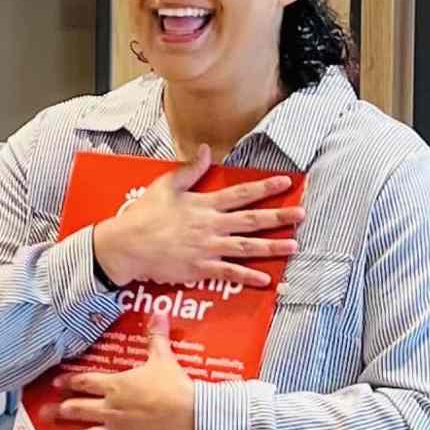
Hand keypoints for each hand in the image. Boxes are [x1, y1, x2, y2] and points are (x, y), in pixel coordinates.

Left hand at [49, 311, 194, 429]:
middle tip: (43, 415)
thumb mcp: (163, 358)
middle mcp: (110, 409)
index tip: (56, 385)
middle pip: (78, 410)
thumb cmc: (174, 387)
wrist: (189, 415)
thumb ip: (156, 336)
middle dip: (59, 412)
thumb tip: (158, 311)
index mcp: (114, 386)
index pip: (85, 382)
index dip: (69, 383)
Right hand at [92, 143, 303, 288]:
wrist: (128, 245)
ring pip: (247, 247)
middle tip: (302, 215)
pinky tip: (264, 279)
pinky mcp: (200, 268)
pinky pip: (229, 273)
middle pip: (252, 220)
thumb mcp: (165, 186)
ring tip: (293, 246)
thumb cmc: (143, 215)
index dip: (265, 188)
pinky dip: (247, 276)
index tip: (286, 182)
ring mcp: (208, 248)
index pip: (240, 193)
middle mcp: (211, 225)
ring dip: (272, 247)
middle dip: (279, 217)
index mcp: (204, 204)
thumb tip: (206, 150)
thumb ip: (189, 169)